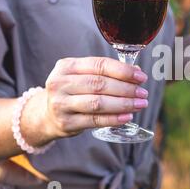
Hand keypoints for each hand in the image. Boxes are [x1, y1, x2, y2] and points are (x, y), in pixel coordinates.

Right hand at [24, 57, 148, 140]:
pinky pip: (94, 120)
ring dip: (123, 104)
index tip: (141, 76)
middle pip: (100, 84)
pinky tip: (127, 116)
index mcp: (66, 66)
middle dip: (126, 89)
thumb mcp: (82, 76)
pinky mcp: (65, 123)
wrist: (45, 115)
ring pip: (98, 103)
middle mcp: (60, 83)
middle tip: (143, 93)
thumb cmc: (72, 91)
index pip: (99, 65)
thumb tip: (137, 72)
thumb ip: (106, 72)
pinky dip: (114, 119)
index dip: (123, 71)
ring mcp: (61, 104)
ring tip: (140, 104)